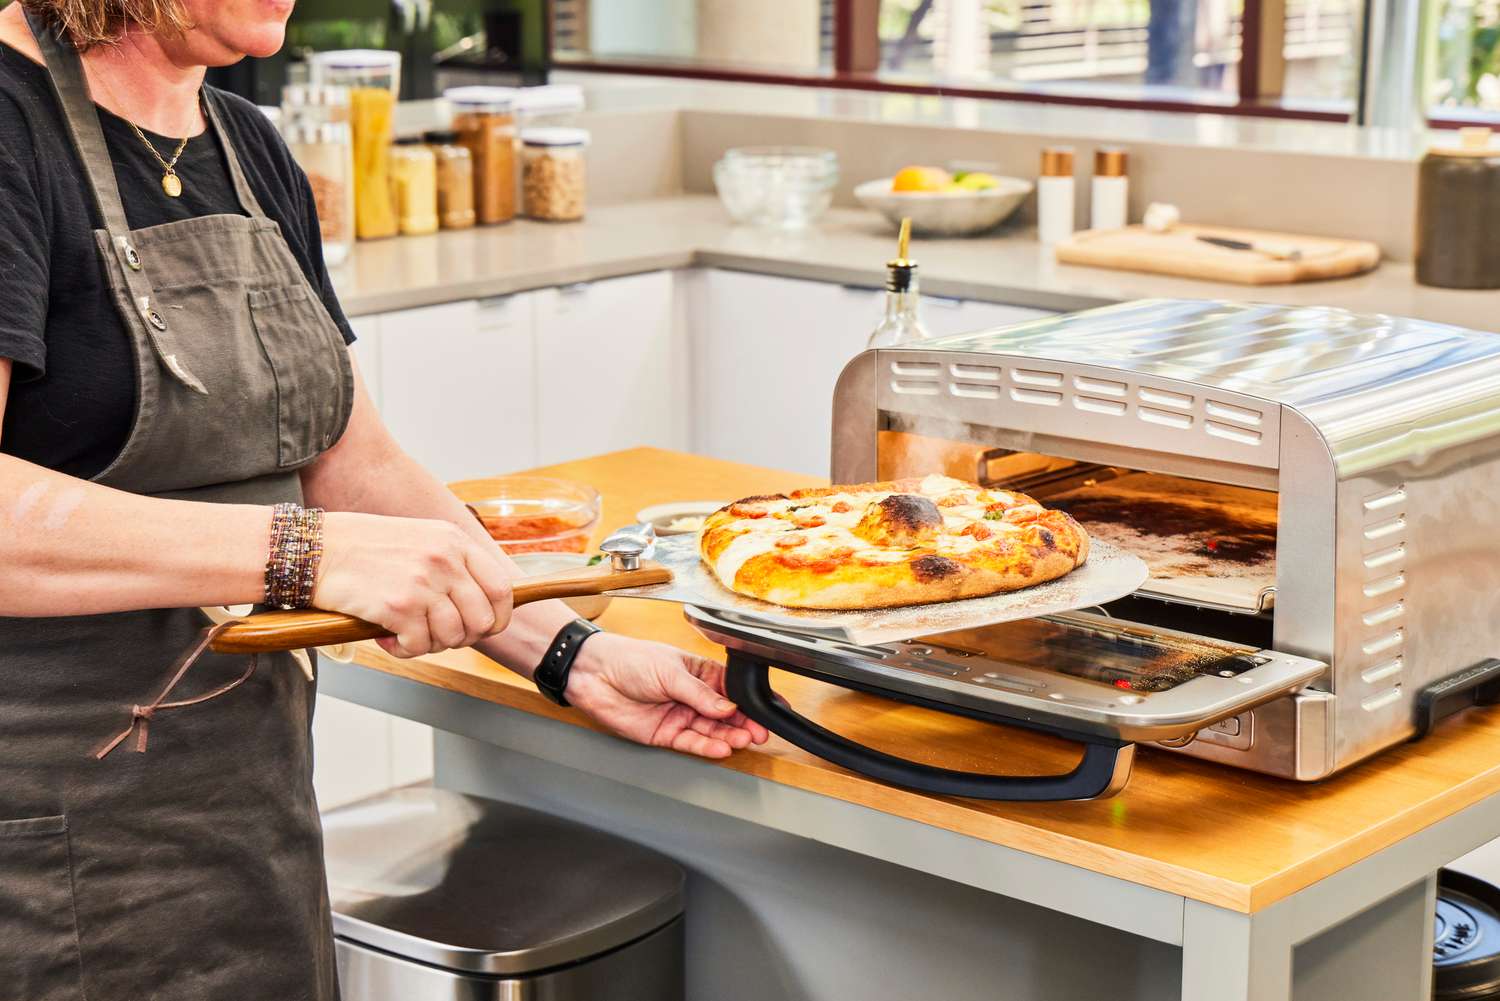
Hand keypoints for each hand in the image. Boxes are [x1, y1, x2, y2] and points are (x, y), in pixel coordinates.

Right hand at [313, 512, 512, 657]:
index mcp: (454, 541)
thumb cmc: (365, 549)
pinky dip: (403, 650)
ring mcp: (423, 582)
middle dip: (462, 637)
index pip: (501, 588)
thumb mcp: (421, 540)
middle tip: (434, 634)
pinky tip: (386, 637)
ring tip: (406, 633)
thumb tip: (480, 604)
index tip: (483, 628)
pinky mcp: (398, 606)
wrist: (315, 549)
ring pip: (452, 637)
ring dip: (430, 644)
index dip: (497, 617)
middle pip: (482, 620)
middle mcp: (444, 560)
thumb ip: (452, 564)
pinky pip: (419, 646)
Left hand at [563, 632, 770, 758]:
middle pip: (725, 713)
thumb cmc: (630, 659)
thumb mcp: (670, 671)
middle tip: (760, 732)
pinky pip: (691, 742)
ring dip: (729, 736)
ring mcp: (680, 715)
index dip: (750, 701)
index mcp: (699, 672)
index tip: (768, 711)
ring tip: (745, 740)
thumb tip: (728, 708)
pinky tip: (721, 747)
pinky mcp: (665, 733)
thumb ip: (700, 693)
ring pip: (711, 730)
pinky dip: (707, 746)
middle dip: (745, 723)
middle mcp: (692, 696)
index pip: (731, 688)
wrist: (594, 674)